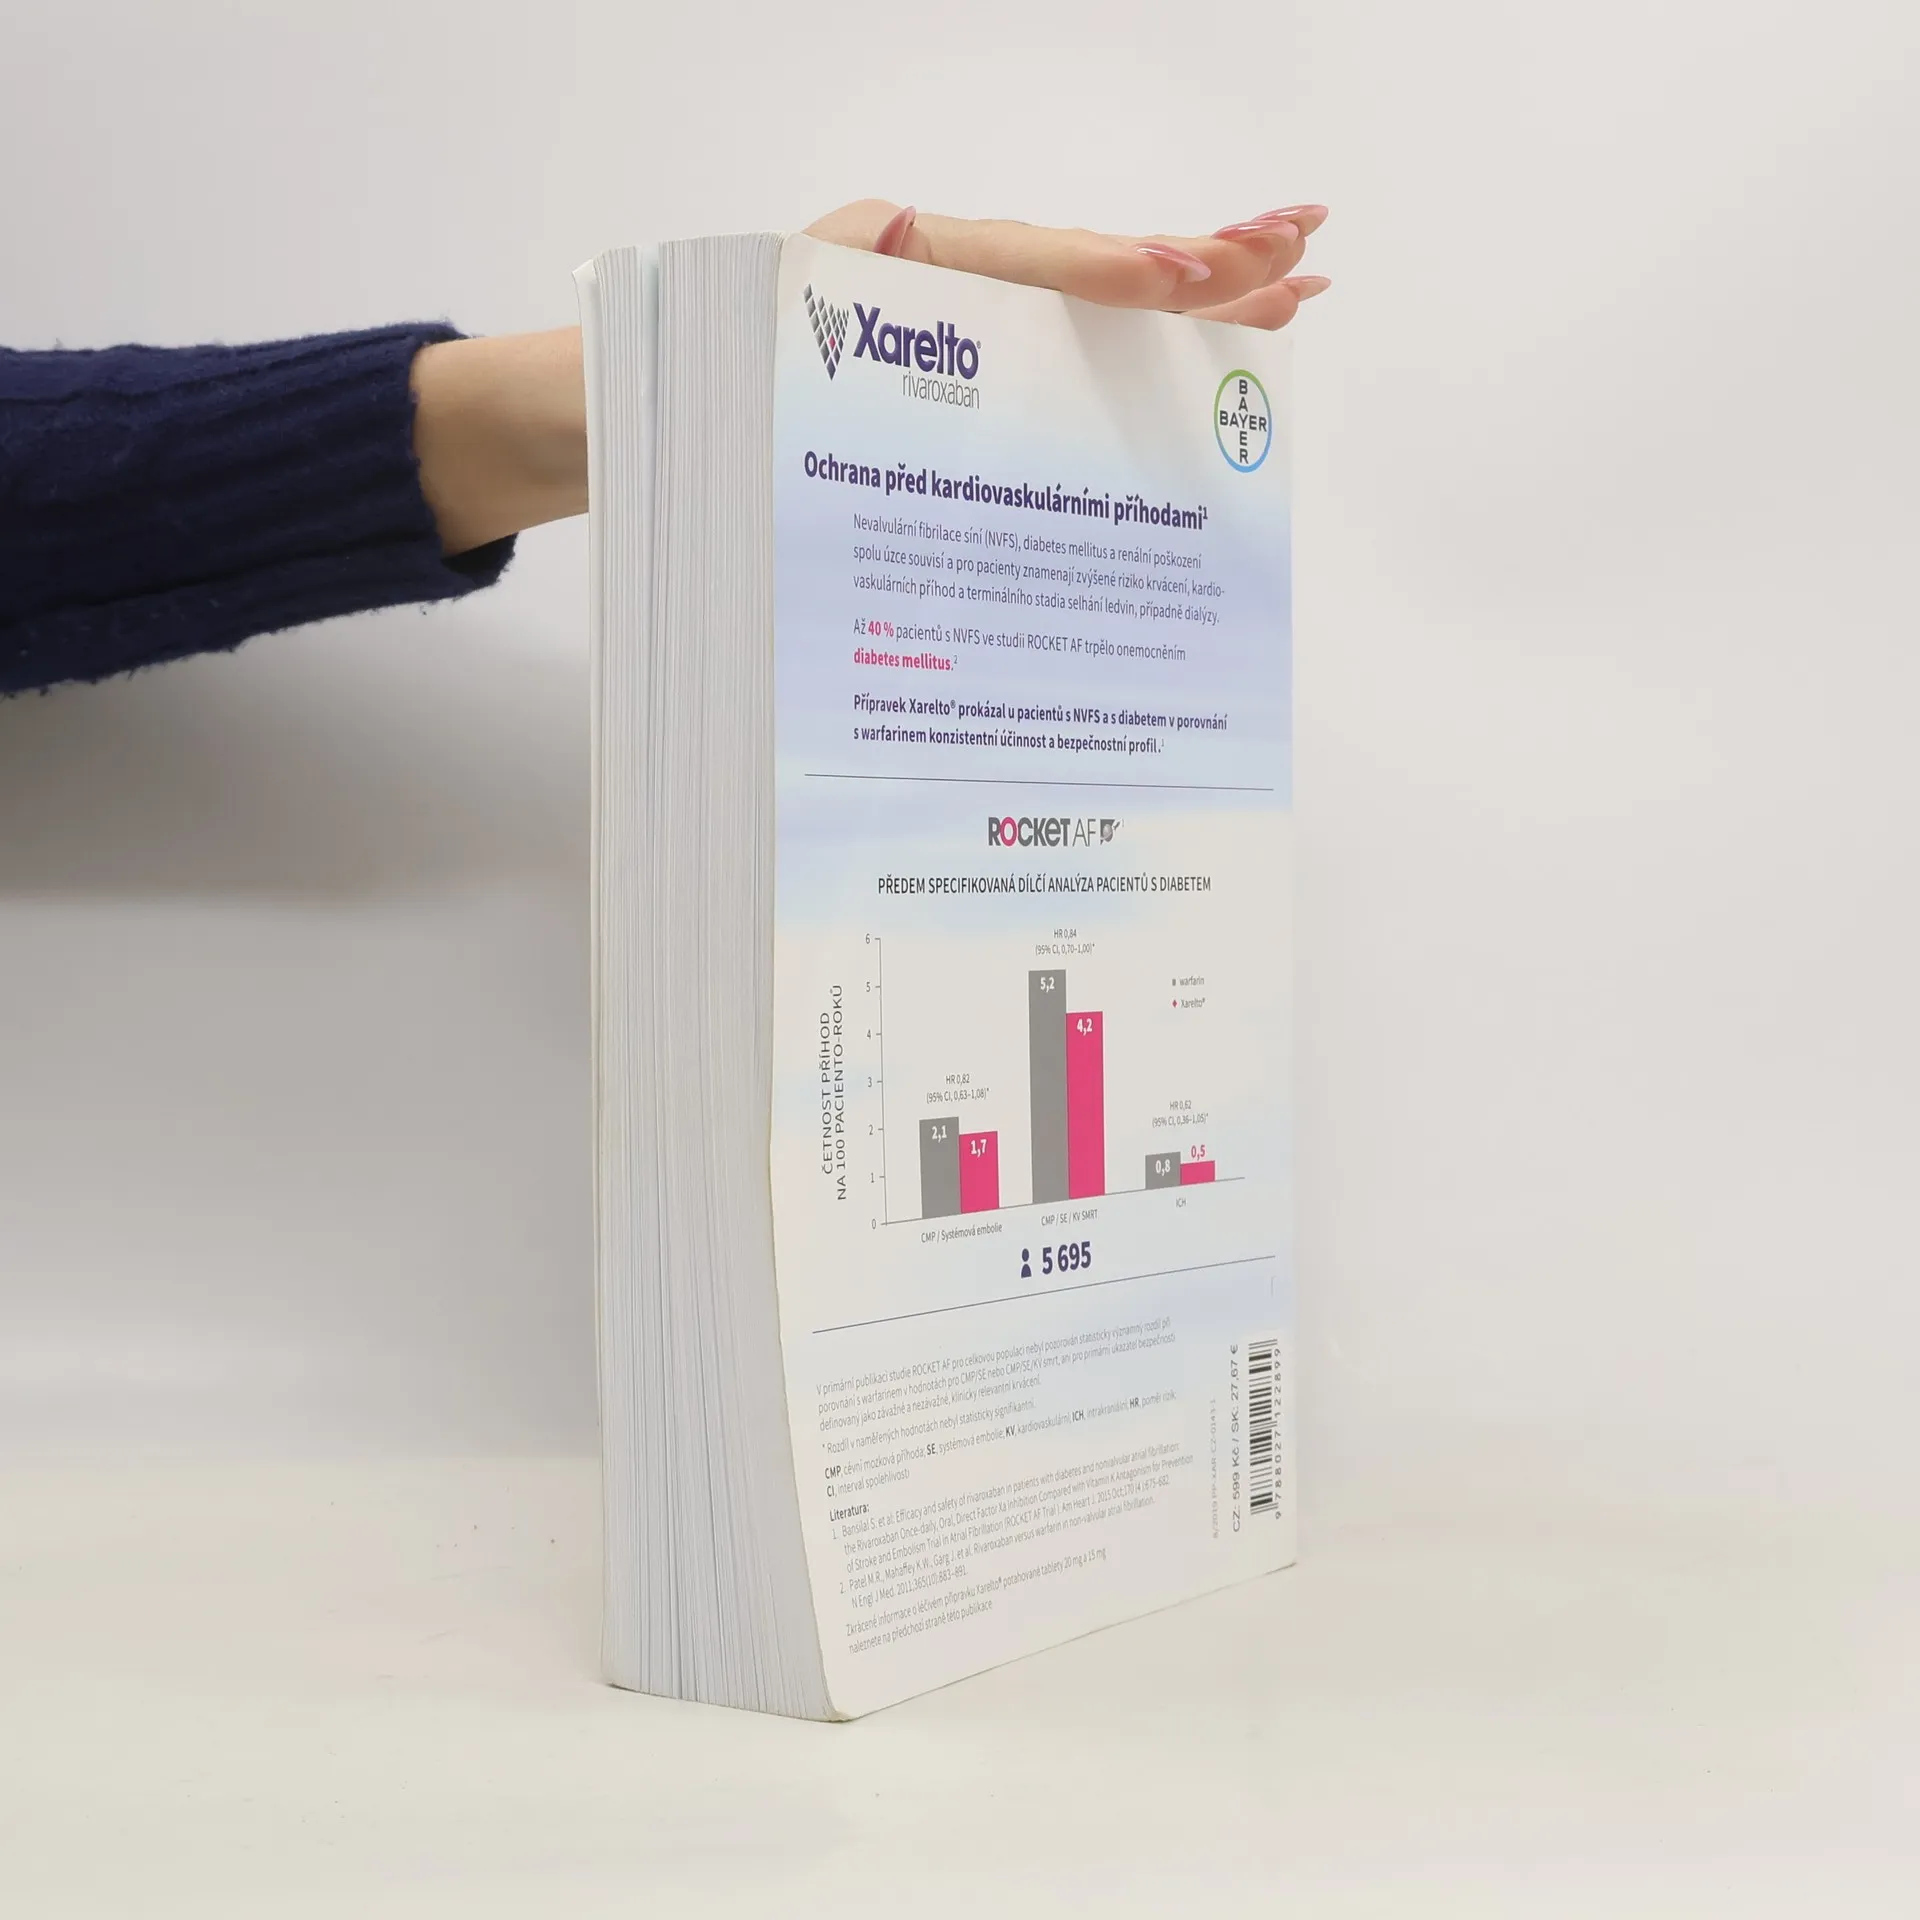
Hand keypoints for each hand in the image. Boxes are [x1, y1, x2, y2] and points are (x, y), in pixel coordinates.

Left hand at [805, 200, 1329, 330]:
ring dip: (1209, 296)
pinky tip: (1216, 324)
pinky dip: (1158, 329)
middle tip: (1298, 255)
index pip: (1059, 267)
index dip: (1131, 273)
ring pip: (1120, 305)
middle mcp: (989, 287)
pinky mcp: (996, 351)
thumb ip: (849, 255)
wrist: (729, 379)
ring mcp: (999, 318)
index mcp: (944, 267)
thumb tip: (896, 227)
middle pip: (1116, 276)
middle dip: (1211, 267)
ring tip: (1292, 283)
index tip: (1196, 273)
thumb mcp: (797, 285)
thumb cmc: (760, 335)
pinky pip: (1091, 335)